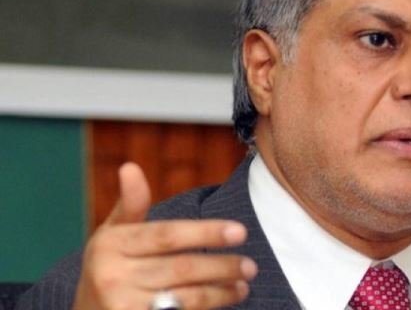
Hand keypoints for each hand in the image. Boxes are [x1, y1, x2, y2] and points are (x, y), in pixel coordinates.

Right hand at [73, 163, 256, 309]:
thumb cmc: (107, 268)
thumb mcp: (110, 235)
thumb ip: (130, 205)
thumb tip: (130, 166)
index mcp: (110, 245)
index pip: (167, 235)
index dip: (206, 232)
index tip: (240, 231)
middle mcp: (113, 276)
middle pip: (182, 268)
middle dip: (222, 266)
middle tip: (251, 266)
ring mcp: (122, 307)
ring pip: (186, 298)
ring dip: (220, 292)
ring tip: (244, 285)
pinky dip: (207, 309)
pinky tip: (225, 300)